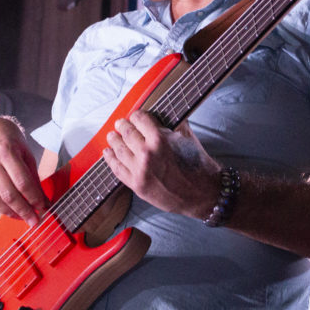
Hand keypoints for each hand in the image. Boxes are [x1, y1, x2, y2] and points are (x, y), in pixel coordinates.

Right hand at [0, 116, 46, 225]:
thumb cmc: (9, 139)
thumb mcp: (25, 152)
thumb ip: (32, 176)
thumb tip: (41, 200)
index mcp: (5, 151)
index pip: (22, 182)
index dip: (34, 199)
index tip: (42, 208)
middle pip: (7, 194)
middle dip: (23, 211)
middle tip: (33, 219)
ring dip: (8, 213)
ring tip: (20, 216)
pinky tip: (2, 208)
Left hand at [102, 110, 221, 217]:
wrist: (201, 194)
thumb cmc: (197, 165)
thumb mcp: (187, 138)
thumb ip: (172, 124)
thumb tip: (163, 115)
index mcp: (159, 139)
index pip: (140, 120)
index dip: (136, 116)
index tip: (135, 116)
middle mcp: (146, 154)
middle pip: (127, 133)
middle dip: (123, 126)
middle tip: (120, 123)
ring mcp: (139, 171)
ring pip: (119, 150)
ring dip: (114, 140)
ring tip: (112, 136)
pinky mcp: (136, 185)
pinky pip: (117, 169)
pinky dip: (111, 159)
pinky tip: (108, 153)